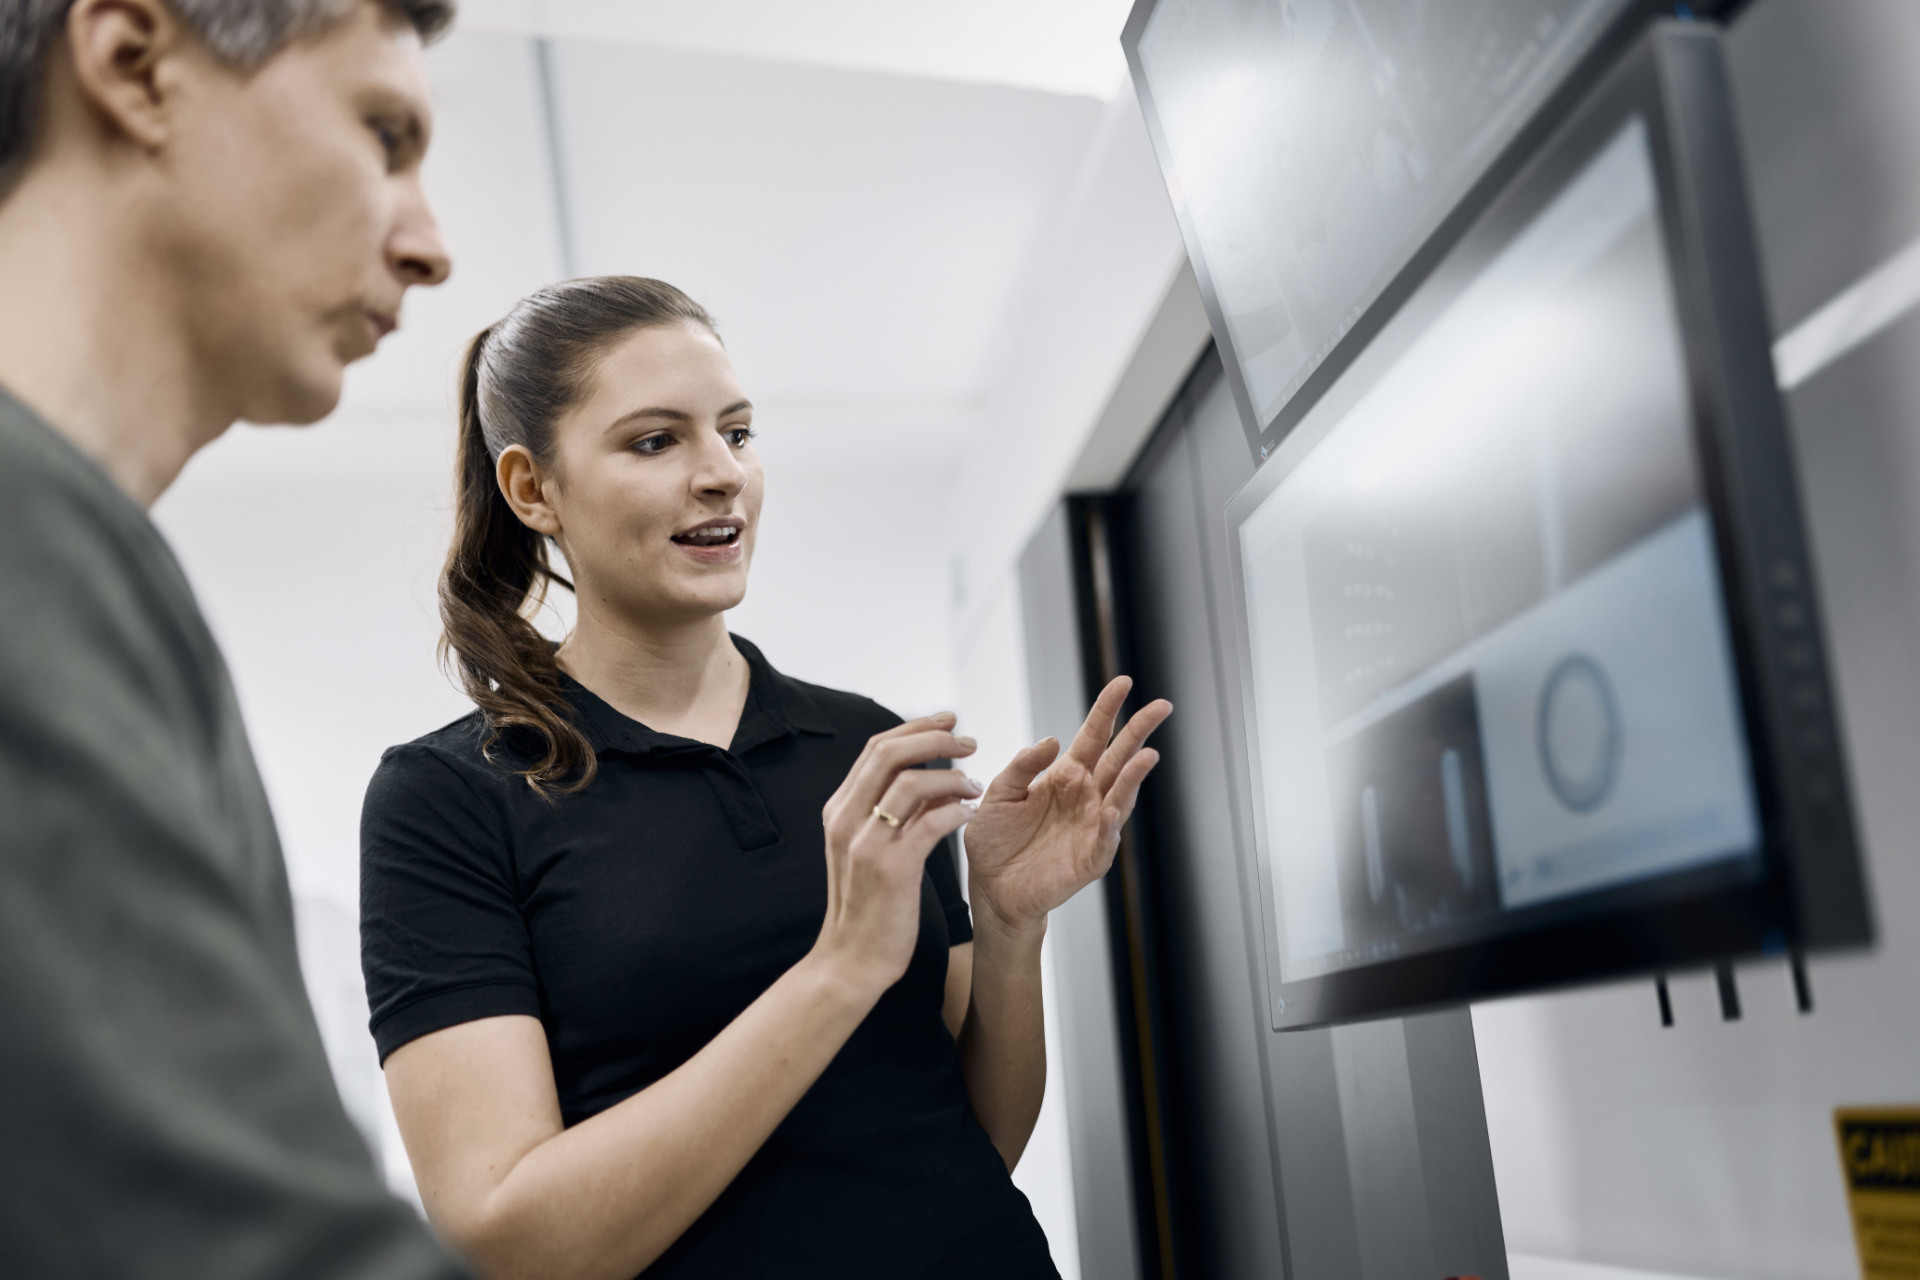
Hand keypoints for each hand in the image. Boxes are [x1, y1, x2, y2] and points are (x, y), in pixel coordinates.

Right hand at [812, 713, 982, 994]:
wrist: (850, 961)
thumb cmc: (868, 907)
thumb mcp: (871, 850)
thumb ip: (895, 813)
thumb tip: (936, 779)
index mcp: (839, 810)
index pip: (876, 748)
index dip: (915, 727)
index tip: (948, 721)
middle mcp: (846, 819)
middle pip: (889, 753)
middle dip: (934, 738)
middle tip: (969, 741)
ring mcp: (865, 843)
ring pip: (910, 782)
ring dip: (951, 776)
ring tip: (976, 784)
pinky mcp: (890, 868)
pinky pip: (929, 823)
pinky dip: (955, 811)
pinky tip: (971, 815)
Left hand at [964, 678, 1169, 931]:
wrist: (991, 888)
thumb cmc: (996, 839)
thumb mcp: (999, 793)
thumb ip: (1022, 766)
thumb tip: (1052, 740)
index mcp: (1066, 775)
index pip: (1093, 735)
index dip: (1107, 709)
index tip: (1123, 683)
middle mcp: (1086, 796)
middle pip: (1118, 758)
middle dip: (1139, 732)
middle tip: (1161, 706)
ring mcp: (1093, 826)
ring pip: (1120, 795)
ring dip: (1134, 777)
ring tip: (1147, 755)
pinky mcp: (1091, 859)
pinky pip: (1106, 840)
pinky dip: (1110, 826)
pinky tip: (1111, 811)